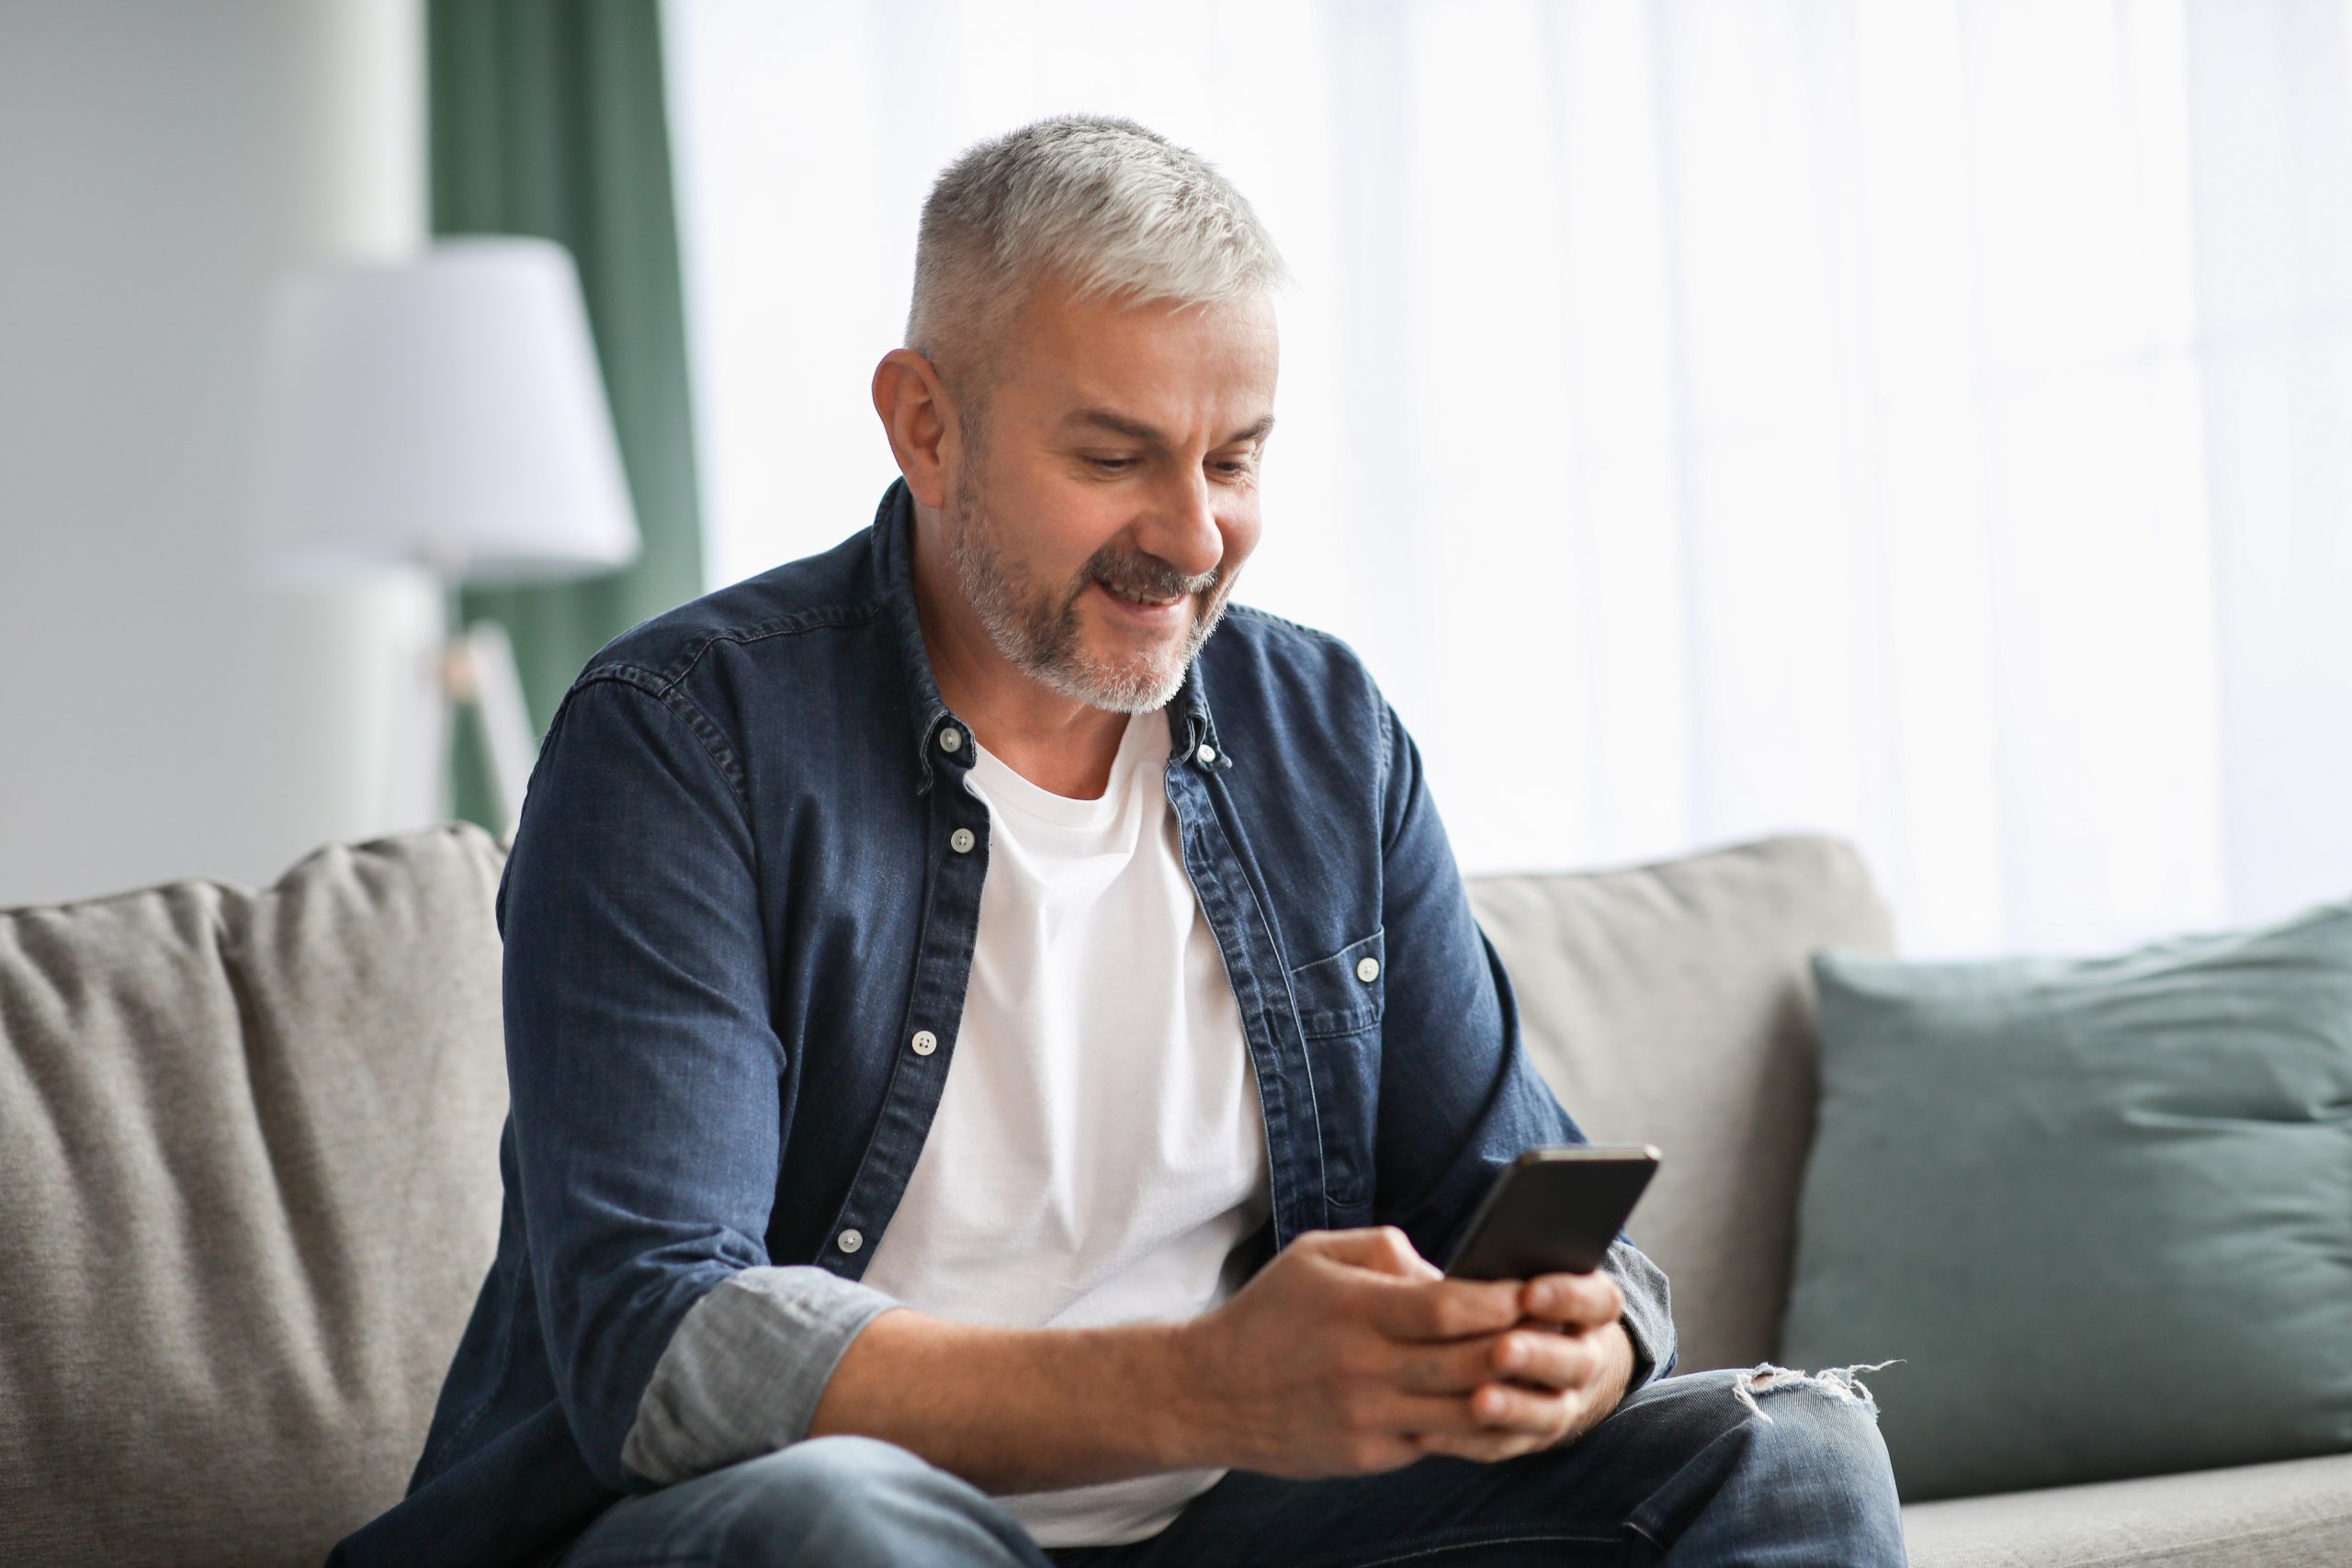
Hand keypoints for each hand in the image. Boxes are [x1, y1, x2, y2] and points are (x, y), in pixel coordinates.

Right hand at [1176, 1226, 1593, 1478]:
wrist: (1208, 1393)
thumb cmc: (1268, 1313)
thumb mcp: (1314, 1255)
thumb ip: (1383, 1249)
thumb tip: (1449, 1269)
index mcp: (1353, 1309)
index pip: (1446, 1307)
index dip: (1499, 1300)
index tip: (1533, 1288)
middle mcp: (1362, 1368)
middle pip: (1467, 1363)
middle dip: (1520, 1345)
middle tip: (1560, 1329)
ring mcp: (1367, 1418)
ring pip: (1464, 1412)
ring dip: (1513, 1395)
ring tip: (1548, 1373)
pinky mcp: (1367, 1456)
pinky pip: (1440, 1443)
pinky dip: (1479, 1429)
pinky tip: (1508, 1410)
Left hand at [1406, 1270, 1632, 1463]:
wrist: (1518, 1359)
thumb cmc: (1494, 1300)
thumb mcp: (1494, 1272)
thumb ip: (1461, 1258)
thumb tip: (1392, 1242)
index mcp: (1585, 1308)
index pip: (1600, 1301)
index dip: (1570, 1297)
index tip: (1528, 1293)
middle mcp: (1583, 1358)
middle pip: (1578, 1361)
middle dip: (1540, 1356)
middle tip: (1503, 1350)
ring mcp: (1560, 1403)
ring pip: (1550, 1412)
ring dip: (1515, 1407)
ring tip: (1479, 1400)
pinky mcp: (1525, 1438)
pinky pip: (1502, 1445)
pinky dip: (1468, 1440)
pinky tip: (1430, 1433)